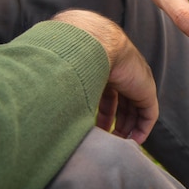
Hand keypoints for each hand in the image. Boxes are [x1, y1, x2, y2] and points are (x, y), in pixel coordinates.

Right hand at [51, 10, 157, 143]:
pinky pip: (149, 112)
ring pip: (136, 109)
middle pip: (122, 103)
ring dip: (127, 128)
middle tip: (107, 140)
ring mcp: (136, 80)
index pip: (108, 94)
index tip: (95, 130)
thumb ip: (59, 85)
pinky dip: (143, 128)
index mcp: (105, 68)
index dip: (103, 113)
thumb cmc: (70, 57)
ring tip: (118, 144)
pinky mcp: (146, 89)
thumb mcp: (65, 74)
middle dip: (115, 123)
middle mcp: (122, 73)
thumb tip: (40, 100)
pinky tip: (135, 141)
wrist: (92, 44)